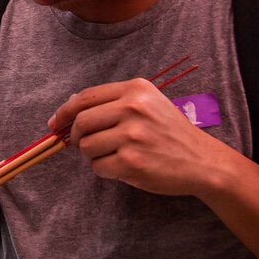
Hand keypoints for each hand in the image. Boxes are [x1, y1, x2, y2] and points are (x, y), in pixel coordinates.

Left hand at [49, 79, 230, 196]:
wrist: (202, 161)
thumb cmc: (171, 132)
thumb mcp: (149, 104)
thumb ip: (114, 101)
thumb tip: (71, 106)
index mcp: (136, 89)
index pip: (86, 97)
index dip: (65, 111)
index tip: (56, 123)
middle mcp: (133, 108)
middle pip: (82, 122)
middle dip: (76, 136)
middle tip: (82, 144)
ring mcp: (132, 136)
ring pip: (87, 146)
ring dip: (91, 155)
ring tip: (111, 155)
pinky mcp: (131, 162)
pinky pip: (98, 166)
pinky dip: (103, 169)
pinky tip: (121, 166)